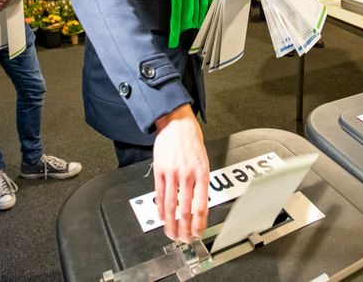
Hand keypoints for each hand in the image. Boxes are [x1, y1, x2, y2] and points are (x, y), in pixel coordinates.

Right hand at [153, 105, 208, 242]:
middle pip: (186, 209)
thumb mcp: (203, 160)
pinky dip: (160, 209)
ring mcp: (172, 173)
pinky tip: (162, 218)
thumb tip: (199, 203)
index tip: (198, 233)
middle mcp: (187, 175)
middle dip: (185, 228)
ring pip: (171, 205)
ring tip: (172, 234)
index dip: (199, 223)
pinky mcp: (160, 171)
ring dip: (171, 223)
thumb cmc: (191, 140)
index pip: (201, 205)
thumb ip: (201, 181)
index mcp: (202, 173)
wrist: (176, 123)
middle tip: (185, 239)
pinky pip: (159, 194)